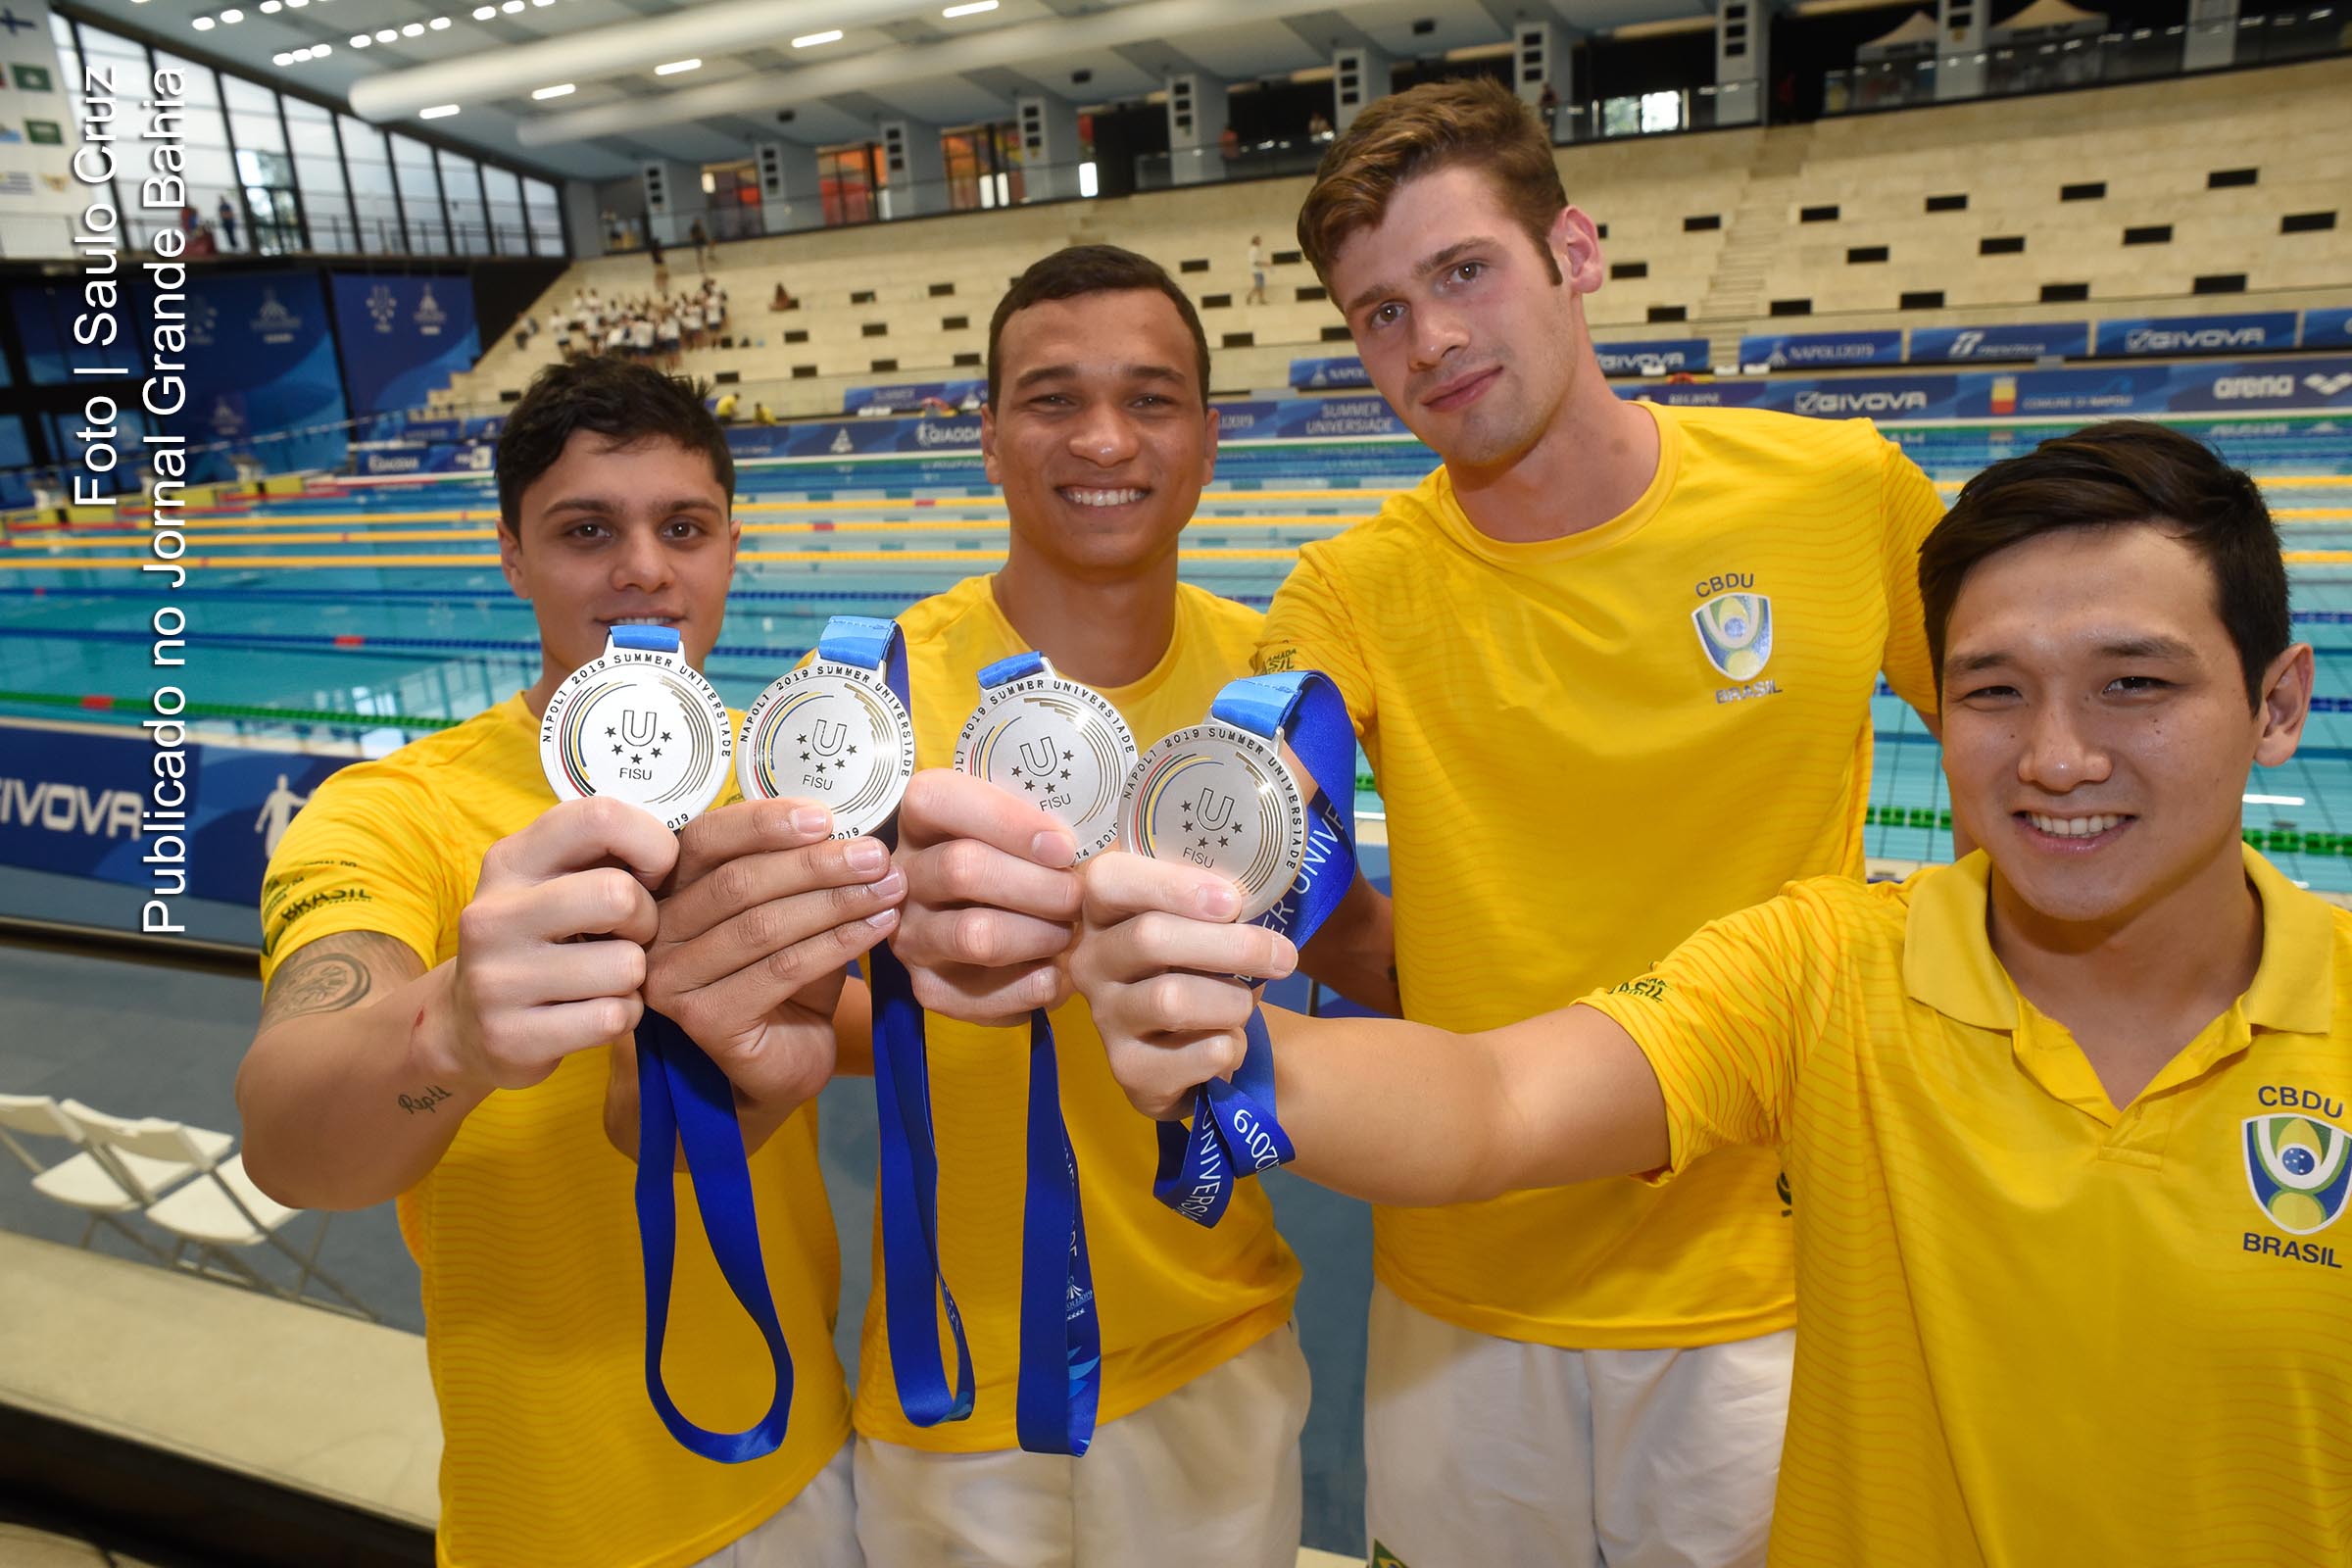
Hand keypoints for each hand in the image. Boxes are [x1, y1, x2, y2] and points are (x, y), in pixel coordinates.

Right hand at [444, 796, 676, 1091]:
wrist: (466, 1026)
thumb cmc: (540, 942)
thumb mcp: (553, 883)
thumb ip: (605, 855)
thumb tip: (683, 843)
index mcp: (511, 860)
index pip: (601, 817)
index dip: (651, 845)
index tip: (652, 875)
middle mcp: (493, 914)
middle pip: (620, 895)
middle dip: (647, 921)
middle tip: (628, 936)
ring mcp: (495, 979)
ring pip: (626, 966)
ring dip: (635, 978)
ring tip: (606, 978)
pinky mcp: (509, 1037)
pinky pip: (613, 1018)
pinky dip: (622, 1017)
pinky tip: (593, 1012)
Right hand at [641, 797, 904, 1112]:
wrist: (781, 1063)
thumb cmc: (789, 981)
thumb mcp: (796, 912)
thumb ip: (807, 873)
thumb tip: (858, 832)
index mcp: (672, 889)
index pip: (708, 838)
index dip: (765, 823)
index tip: (826, 817)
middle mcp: (659, 932)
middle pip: (738, 882)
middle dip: (816, 864)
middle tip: (876, 856)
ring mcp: (674, 979)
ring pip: (763, 925)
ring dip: (836, 902)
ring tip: (889, 888)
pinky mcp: (705, 1019)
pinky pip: (781, 969)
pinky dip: (837, 943)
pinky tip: (877, 929)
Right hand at [888, 768, 1081, 1025]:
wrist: (1015, 927)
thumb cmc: (1030, 862)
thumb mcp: (1031, 824)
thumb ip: (1045, 818)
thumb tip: (1077, 841)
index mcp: (922, 819)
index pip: (939, 801)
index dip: (1007, 821)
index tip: (1064, 847)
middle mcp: (902, 876)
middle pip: (961, 868)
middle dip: (1036, 885)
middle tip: (1077, 895)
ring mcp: (909, 935)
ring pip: (973, 934)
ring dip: (1037, 935)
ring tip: (1068, 932)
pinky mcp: (928, 988)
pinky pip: (980, 996)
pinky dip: (1030, 985)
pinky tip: (1054, 971)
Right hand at [1069, 851, 1295, 1118]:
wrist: (1200, 1048)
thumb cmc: (1206, 965)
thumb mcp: (1210, 918)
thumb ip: (1229, 881)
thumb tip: (1291, 824)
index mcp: (1105, 909)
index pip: (1110, 879)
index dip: (1170, 885)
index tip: (1232, 900)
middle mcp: (1091, 960)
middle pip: (1151, 938)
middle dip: (1232, 945)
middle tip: (1283, 954)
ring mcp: (1105, 1018)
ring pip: (1173, 999)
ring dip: (1233, 1001)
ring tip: (1250, 1002)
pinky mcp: (1129, 1070)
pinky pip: (1194, 1055)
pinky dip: (1230, 1047)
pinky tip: (1230, 1043)